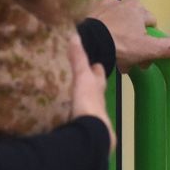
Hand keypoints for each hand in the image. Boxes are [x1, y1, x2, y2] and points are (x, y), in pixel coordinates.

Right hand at [69, 35, 115, 151]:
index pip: (99, 75)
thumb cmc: (89, 101)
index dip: (97, 68)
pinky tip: (70, 115)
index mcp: (98, 88)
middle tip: (84, 78)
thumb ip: (78, 59)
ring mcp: (93, 116)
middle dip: (92, 84)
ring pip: (89, 105)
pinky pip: (80, 118)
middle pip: (96, 90)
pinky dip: (76, 114)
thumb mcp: (82, 77)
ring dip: (84, 100)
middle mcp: (98, 102)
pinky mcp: (86, 128)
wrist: (92, 132)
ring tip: (74, 95)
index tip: (96, 63)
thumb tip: (75, 36)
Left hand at [87, 0, 169, 68]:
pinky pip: (95, 21)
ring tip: (110, 52)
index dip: (149, 39)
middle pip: (131, 22)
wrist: (85, 43)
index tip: (144, 54)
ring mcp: (100, 5)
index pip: (150, 22)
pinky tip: (97, 43)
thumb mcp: (147, 49)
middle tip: (127, 58)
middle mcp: (119, 1)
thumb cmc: (118, 45)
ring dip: (114, 34)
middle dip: (131, 39)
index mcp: (137, 8)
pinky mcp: (84, 11)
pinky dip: (98, 30)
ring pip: (113, 21)